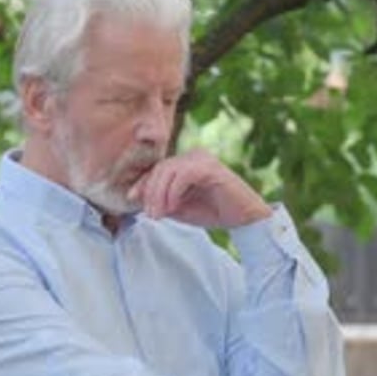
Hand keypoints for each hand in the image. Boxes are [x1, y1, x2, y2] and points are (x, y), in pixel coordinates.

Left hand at [127, 148, 270, 228]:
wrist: (244, 218)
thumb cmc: (214, 212)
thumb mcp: (181, 208)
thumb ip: (163, 201)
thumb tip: (139, 199)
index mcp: (186, 163)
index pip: (158, 169)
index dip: (143, 183)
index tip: (132, 199)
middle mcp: (193, 157)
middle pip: (160, 168)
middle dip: (150, 192)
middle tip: (150, 214)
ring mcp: (202, 160)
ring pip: (169, 170)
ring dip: (159, 194)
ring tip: (159, 214)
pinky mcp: (210, 168)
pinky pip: (183, 175)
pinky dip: (174, 191)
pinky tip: (173, 206)